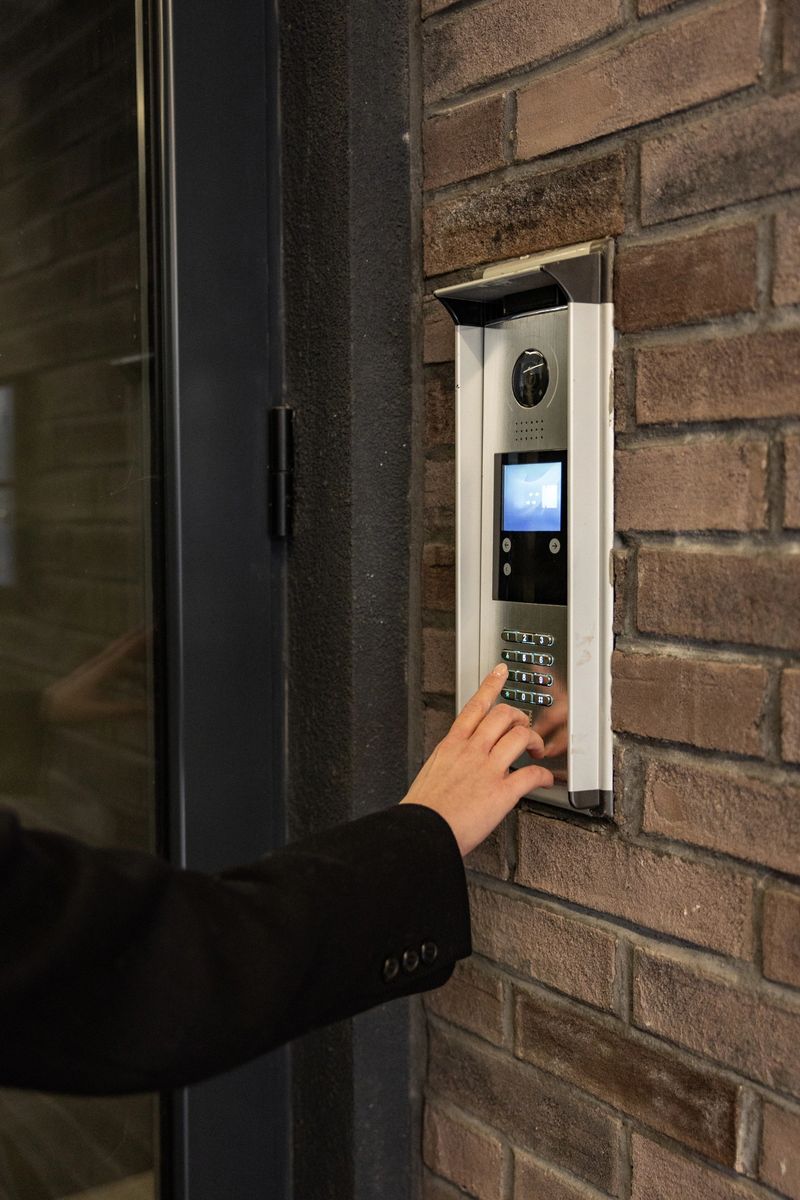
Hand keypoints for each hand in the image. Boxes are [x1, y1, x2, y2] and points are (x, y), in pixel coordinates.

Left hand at [41, 629, 148, 724]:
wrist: (44, 707)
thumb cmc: (71, 709)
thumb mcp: (100, 711)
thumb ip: (126, 709)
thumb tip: (150, 709)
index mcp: (102, 670)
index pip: (125, 651)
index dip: (140, 640)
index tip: (153, 629)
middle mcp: (97, 665)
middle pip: (120, 648)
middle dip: (136, 639)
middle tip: (151, 632)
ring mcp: (91, 669)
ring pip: (115, 657)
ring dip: (131, 656)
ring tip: (146, 660)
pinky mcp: (87, 676)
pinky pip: (109, 666)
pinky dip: (123, 667)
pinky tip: (127, 677)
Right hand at [400, 663, 553, 856]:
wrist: (421, 831)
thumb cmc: (423, 809)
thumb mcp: (431, 773)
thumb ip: (449, 763)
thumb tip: (455, 766)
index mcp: (452, 745)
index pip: (475, 705)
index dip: (491, 685)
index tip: (501, 672)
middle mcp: (471, 751)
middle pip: (504, 715)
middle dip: (520, 717)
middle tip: (524, 726)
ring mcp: (488, 769)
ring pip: (521, 736)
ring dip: (535, 740)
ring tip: (537, 750)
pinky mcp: (502, 792)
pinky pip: (531, 774)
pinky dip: (543, 775)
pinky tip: (545, 780)